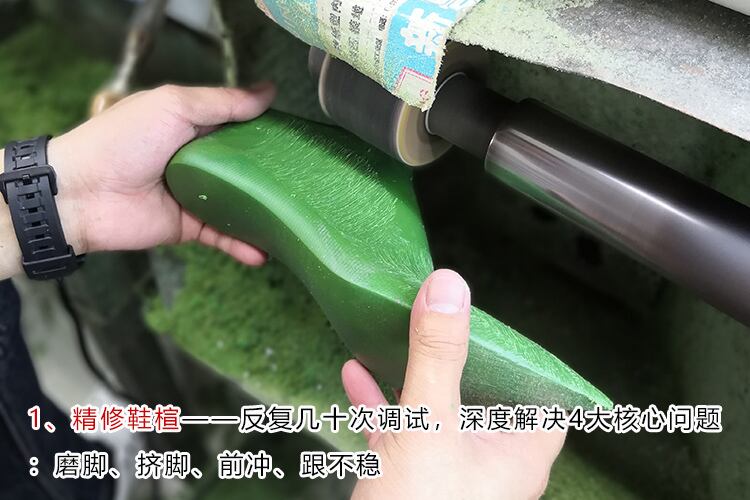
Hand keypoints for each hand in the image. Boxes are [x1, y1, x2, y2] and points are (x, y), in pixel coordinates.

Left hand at [48, 83, 275, 264]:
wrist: (81, 193)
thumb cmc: (122, 141)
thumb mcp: (173, 106)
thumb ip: (222, 102)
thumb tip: (268, 92)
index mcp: (192, 127)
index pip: (238, 127)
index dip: (266, 131)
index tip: (297, 137)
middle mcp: (198, 161)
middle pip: (244, 168)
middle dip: (272, 175)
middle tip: (305, 179)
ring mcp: (195, 196)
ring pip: (240, 205)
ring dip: (264, 213)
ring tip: (295, 219)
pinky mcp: (190, 227)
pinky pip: (223, 236)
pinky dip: (244, 245)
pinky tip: (266, 252)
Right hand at [341, 269, 565, 499]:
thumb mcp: (429, 425)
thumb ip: (439, 356)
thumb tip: (450, 287)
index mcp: (517, 450)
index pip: (540, 389)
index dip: (521, 354)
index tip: (492, 320)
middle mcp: (491, 459)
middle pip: (483, 389)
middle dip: (454, 350)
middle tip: (435, 313)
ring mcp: (451, 469)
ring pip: (439, 406)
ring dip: (412, 370)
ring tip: (391, 331)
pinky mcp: (416, 478)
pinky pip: (404, 429)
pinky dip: (382, 400)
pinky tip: (354, 373)